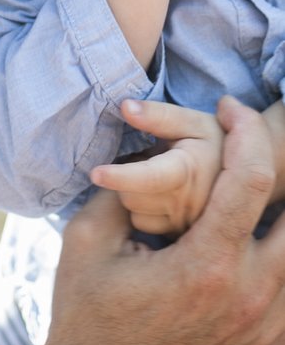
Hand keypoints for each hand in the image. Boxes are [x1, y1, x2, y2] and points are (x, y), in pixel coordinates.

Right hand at [38, 97, 284, 344]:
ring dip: (275, 218)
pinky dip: (273, 262)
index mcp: (207, 264)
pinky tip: (247, 247)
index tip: (228, 106)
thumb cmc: (88, 314)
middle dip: (275, 168)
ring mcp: (265, 332)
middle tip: (246, 147)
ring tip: (242, 194)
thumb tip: (146, 148)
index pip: (251, 177)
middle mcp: (249, 298)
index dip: (245, 128)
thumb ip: (120, 188)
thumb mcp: (87, 241)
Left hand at [90, 99, 223, 233]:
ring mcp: (184, 226)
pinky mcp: (180, 237)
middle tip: (144, 159)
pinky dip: (142, 210)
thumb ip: (158, 115)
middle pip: (130, 196)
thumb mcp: (192, 121)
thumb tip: (125, 107)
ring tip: (154, 177)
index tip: (95, 173)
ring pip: (134, 213)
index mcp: (188, 171)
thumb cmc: (215, 141)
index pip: (149, 177)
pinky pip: (144, 226)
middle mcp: (186, 205)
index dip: (120, 176)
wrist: (249, 179)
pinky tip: (159, 195)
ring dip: (133, 195)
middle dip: (126, 178)